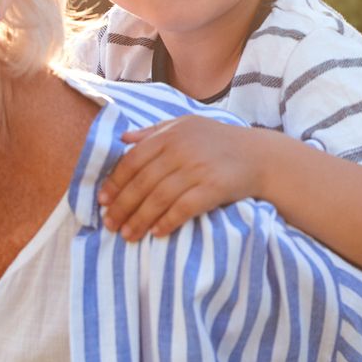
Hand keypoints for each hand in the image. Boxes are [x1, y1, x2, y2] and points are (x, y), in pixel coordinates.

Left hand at [98, 116, 264, 239]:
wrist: (259, 155)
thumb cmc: (218, 141)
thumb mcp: (186, 126)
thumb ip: (153, 132)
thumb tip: (122, 139)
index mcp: (170, 135)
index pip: (132, 160)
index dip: (115, 182)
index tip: (102, 201)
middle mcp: (181, 150)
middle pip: (142, 183)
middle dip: (123, 206)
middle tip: (110, 225)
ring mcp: (198, 169)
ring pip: (159, 199)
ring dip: (140, 219)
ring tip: (128, 235)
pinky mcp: (214, 188)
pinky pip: (184, 209)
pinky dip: (168, 222)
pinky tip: (156, 233)